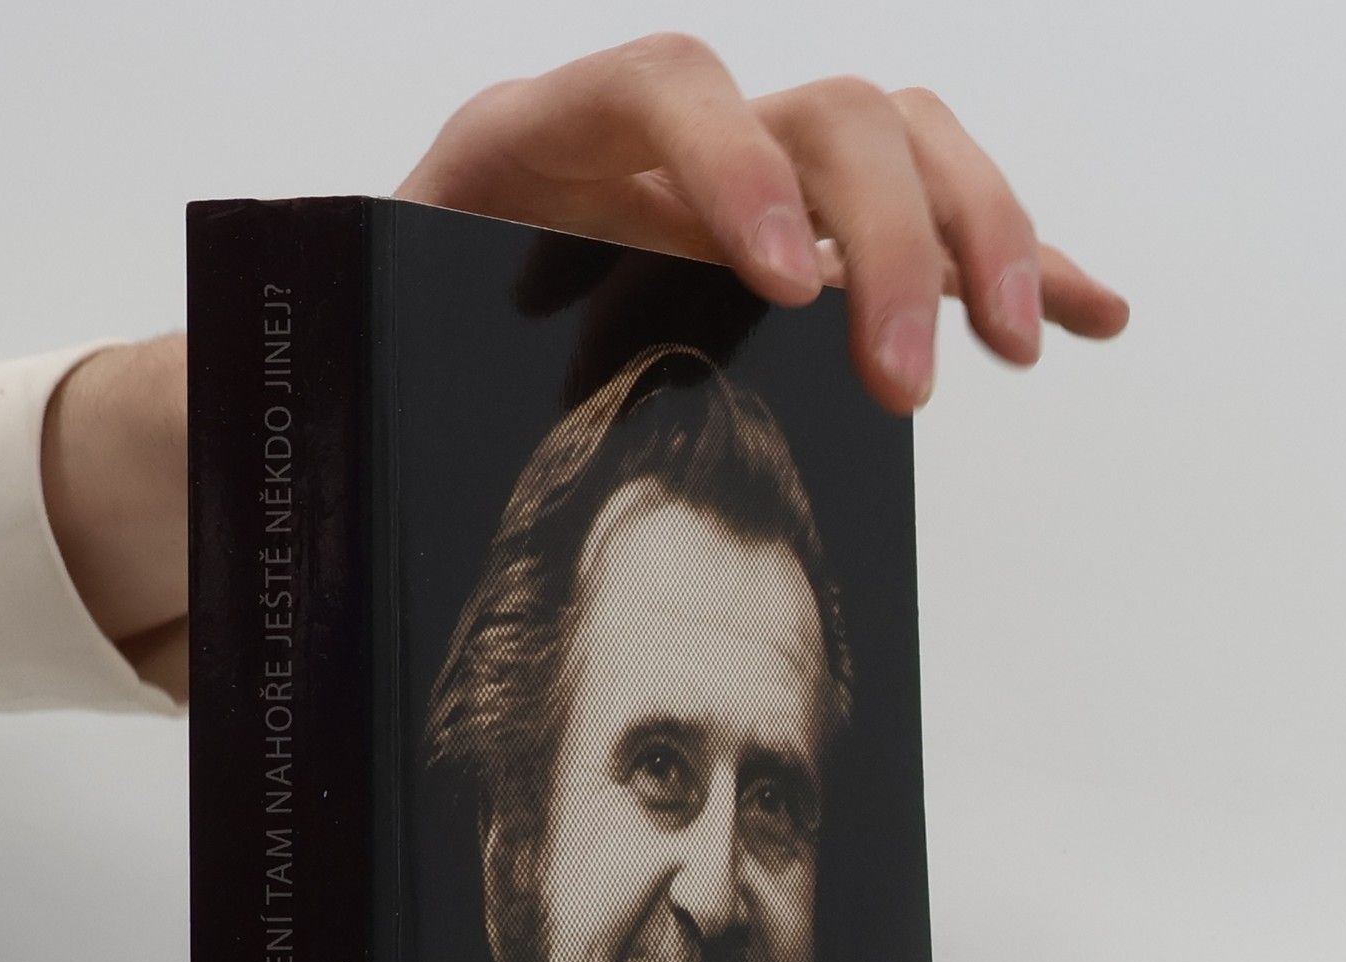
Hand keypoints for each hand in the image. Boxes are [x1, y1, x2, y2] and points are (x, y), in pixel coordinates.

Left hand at [47, 40, 1128, 702]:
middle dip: (890, 235)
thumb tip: (254, 489)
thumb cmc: (337, 384)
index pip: (664, 89)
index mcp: (532, 151)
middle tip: (920, 378)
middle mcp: (653, 154)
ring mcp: (741, 195)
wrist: (375, 374)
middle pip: (824, 110)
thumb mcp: (308, 373)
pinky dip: (1018, 263)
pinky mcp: (795, 257)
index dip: (739, 165)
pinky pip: (926, 236)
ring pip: (901, 148)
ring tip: (1027, 344)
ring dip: (980, 236)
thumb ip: (301, 386)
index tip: (780, 282)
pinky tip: (1092, 316)